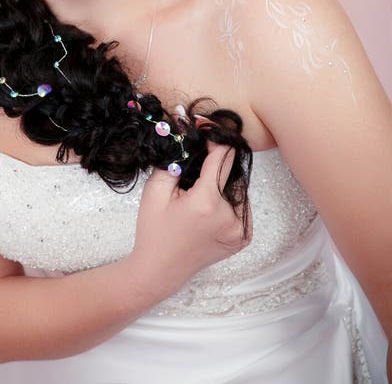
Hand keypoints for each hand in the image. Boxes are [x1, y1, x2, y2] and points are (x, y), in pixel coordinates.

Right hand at [130, 140, 252, 299]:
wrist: (160, 268)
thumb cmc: (154, 229)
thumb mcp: (155, 190)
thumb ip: (174, 157)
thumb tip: (184, 131)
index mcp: (206, 202)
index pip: (222, 156)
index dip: (213, 138)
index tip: (204, 129)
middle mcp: (228, 216)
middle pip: (232, 171)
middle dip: (217, 161)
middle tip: (197, 164)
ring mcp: (239, 229)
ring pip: (239, 188)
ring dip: (224, 181)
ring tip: (201, 188)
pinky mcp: (243, 238)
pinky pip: (242, 206)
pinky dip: (230, 199)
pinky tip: (210, 205)